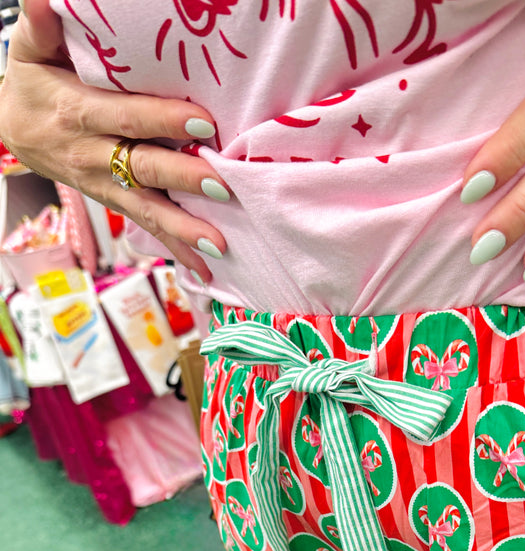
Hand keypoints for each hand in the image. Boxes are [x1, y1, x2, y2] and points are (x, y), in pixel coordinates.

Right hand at [0, 0, 228, 280]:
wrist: (11, 130)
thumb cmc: (33, 84)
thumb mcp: (30, 52)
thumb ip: (41, 28)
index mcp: (77, 115)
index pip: (126, 118)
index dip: (163, 121)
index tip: (202, 124)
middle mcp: (93, 157)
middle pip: (143, 170)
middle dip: (183, 180)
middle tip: (223, 187)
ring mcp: (104, 187)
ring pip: (147, 210)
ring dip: (184, 229)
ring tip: (219, 244)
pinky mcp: (115, 203)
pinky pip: (148, 228)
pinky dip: (177, 250)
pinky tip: (207, 268)